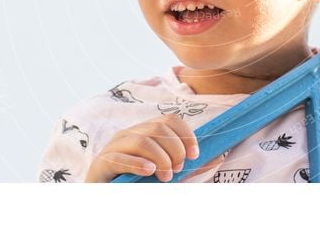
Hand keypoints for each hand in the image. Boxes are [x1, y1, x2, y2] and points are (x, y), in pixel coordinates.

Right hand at [84, 115, 224, 182]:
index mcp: (145, 132)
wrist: (106, 200)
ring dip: (160, 158)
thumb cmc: (139, 185)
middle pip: (158, 128)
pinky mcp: (101, 164)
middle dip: (174, 149)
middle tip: (179, 169)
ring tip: (166, 177)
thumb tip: (218, 157)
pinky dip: (138, 163)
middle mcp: (129, 134)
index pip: (169, 120)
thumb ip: (190, 168)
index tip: (195, 155)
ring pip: (142, 140)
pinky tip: (149, 172)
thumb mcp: (168, 175)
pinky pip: (120, 157)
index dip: (186, 135)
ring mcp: (113, 147)